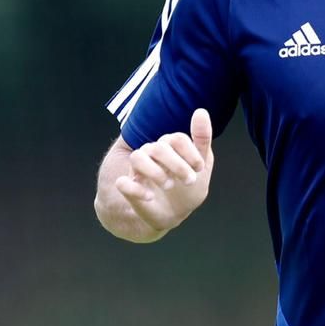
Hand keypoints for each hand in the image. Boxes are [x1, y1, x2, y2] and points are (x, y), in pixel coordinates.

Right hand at [113, 108, 214, 233]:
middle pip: (159, 147)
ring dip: (156, 172)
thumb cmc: (188, 187)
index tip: (199, 168)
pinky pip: (122, 183)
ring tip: (169, 185)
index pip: (176, 138)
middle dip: (178, 165)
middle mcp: (151, 154)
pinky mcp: (129, 188)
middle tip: (190, 181)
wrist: (175, 214)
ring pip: (138, 158)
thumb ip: (201, 139)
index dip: (190, 152)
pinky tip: (150, 196)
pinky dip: (136, 190)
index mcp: (168, 147)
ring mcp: (138, 171)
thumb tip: (201, 111)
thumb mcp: (201, 165)